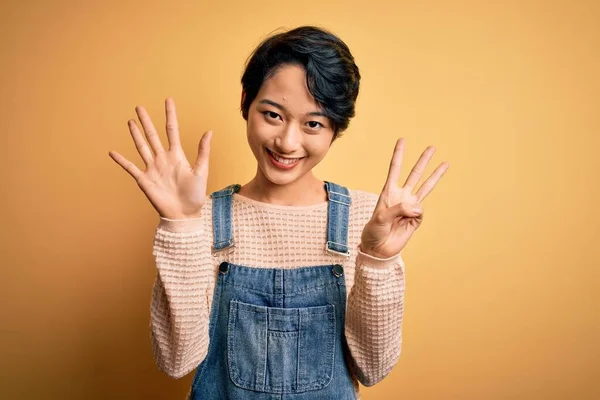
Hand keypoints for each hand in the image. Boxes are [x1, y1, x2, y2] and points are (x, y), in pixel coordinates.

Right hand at [108, 97, 211, 218]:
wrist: (184, 214)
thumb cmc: (195, 195)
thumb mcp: (201, 171)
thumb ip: (203, 152)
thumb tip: (209, 131)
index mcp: (177, 155)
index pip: (172, 130)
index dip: (170, 115)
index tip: (168, 100)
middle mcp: (163, 159)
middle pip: (153, 135)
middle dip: (146, 121)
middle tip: (139, 107)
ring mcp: (153, 169)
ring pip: (142, 147)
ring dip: (135, 134)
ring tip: (130, 121)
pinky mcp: (144, 180)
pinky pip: (131, 168)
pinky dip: (121, 161)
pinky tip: (112, 152)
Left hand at [360, 138, 448, 258]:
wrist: (378, 249)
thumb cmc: (374, 231)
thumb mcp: (380, 217)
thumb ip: (399, 209)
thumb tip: (418, 206)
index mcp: (388, 192)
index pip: (395, 169)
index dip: (399, 155)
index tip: (402, 140)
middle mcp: (401, 196)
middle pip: (414, 175)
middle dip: (423, 161)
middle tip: (432, 147)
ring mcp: (409, 207)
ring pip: (425, 187)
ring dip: (435, 176)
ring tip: (445, 163)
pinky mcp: (416, 219)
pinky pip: (420, 212)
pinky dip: (415, 215)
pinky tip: (406, 222)